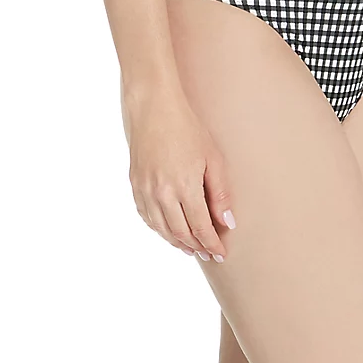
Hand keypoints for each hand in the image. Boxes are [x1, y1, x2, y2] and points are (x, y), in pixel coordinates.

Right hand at [122, 83, 235, 260]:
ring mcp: (145, 190)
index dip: (211, 243)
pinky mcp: (135, 185)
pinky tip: (168, 229)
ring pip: (161, 229)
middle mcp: (161, 193)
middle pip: (180, 233)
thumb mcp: (212, 158)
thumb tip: (227, 223)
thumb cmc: (188, 129)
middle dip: (196, 246)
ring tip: (191, 247)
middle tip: (208, 253)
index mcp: (184, 186)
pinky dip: (159, 228)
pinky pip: (146, 216)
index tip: (221, 253)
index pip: (200, 227)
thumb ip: (220, 193)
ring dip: (177, 242)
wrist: (154, 108)